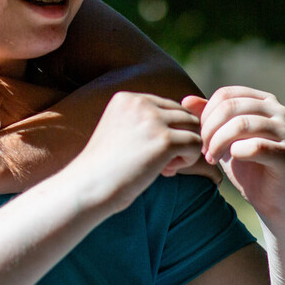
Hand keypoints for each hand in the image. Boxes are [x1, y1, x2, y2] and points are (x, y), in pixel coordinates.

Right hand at [68, 92, 204, 213]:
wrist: (89, 186)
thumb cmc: (104, 166)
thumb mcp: (120, 130)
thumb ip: (146, 120)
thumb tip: (190, 118)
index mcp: (126, 98)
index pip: (168, 106)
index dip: (166, 130)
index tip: (148, 151)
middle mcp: (139, 102)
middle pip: (184, 115)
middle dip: (178, 139)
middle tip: (160, 162)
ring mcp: (153, 120)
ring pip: (194, 128)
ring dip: (185, 148)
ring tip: (165, 166)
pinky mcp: (165, 140)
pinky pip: (195, 144)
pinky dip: (188, 160)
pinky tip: (167, 171)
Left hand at [185, 87, 284, 224]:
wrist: (270, 196)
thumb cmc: (245, 162)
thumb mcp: (222, 136)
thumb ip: (208, 117)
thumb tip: (186, 100)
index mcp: (262, 100)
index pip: (225, 95)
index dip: (204, 115)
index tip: (198, 136)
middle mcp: (277, 110)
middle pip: (229, 107)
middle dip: (208, 129)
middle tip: (201, 149)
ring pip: (240, 124)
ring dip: (218, 143)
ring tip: (211, 158)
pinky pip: (255, 146)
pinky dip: (235, 154)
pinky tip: (230, 161)